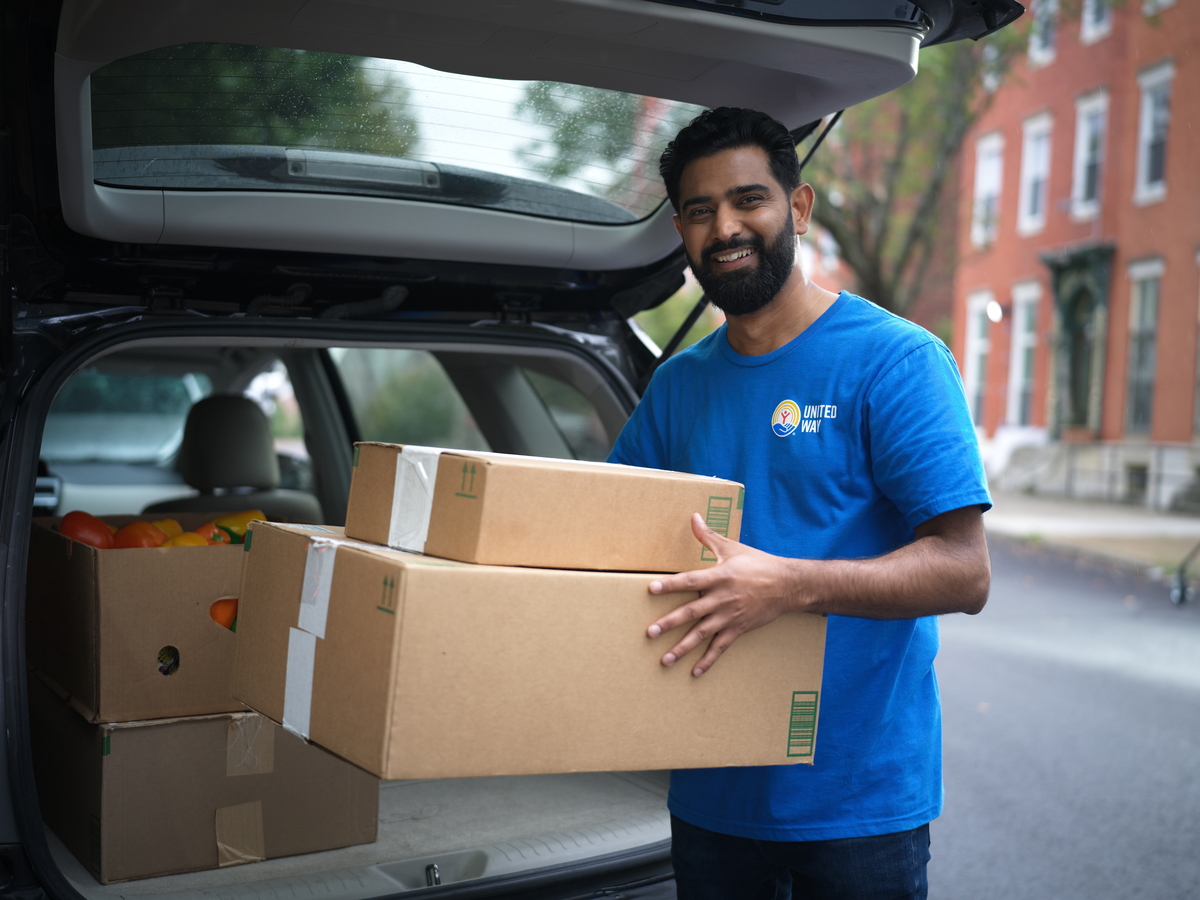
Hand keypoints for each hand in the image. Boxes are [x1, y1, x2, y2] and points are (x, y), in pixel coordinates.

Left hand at [647, 513, 802, 675]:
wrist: (788, 585)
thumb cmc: (758, 564)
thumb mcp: (732, 547)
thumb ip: (708, 536)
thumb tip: (693, 517)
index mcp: (719, 576)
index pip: (689, 580)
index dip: (670, 584)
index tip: (650, 588)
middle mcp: (722, 598)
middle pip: (691, 612)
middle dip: (669, 623)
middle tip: (650, 632)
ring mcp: (730, 616)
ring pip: (702, 635)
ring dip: (682, 648)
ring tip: (664, 659)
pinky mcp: (738, 629)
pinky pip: (720, 647)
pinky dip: (707, 661)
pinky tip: (694, 672)